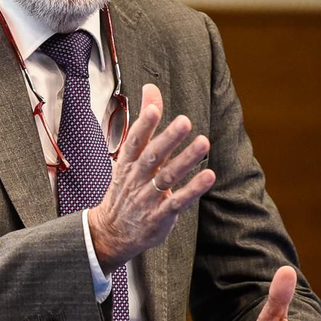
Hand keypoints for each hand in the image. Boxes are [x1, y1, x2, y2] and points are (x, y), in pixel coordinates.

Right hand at [87, 84, 216, 269]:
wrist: (112, 232)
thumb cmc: (126, 188)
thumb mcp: (130, 156)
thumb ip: (145, 121)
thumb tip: (151, 89)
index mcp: (127, 163)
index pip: (134, 141)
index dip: (144, 125)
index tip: (154, 109)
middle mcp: (136, 179)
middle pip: (152, 157)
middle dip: (168, 139)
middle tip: (185, 122)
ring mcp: (147, 198)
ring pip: (167, 177)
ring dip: (185, 160)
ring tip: (203, 143)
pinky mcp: (160, 216)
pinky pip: (177, 201)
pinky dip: (192, 189)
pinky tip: (208, 176)